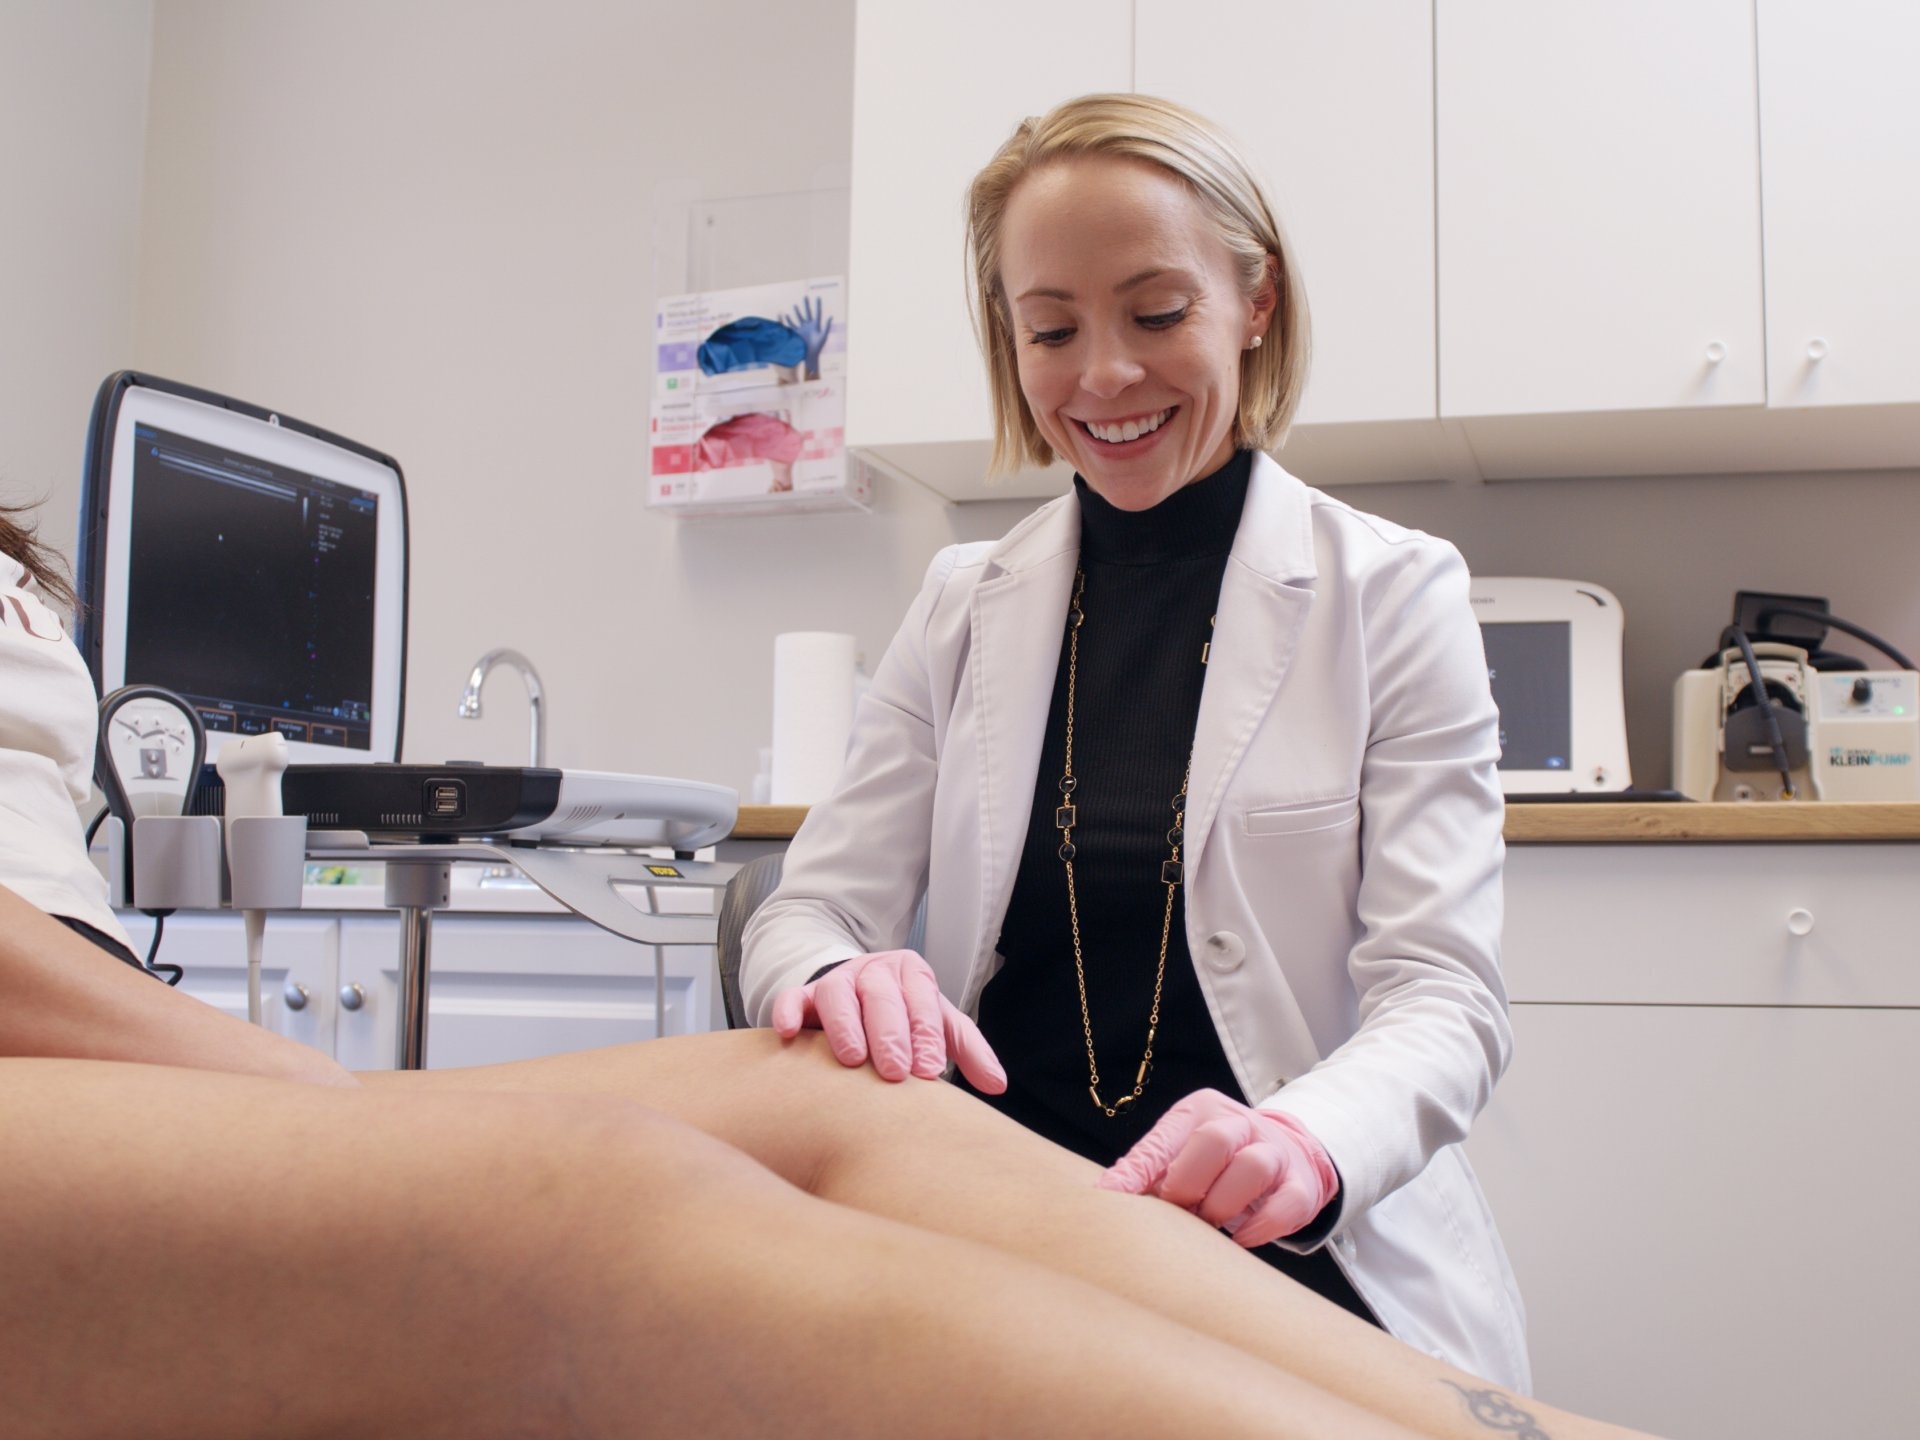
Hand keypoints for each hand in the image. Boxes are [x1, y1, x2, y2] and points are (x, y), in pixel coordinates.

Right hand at [770, 950, 1006, 1092]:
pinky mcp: (804, 995)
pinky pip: (792, 997)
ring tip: (851, 1060)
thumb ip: (967, 1050)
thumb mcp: (937, 1024)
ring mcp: (837, 982)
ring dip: (844, 1025)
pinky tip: (789, 1034)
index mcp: (912, 974)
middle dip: (890, 1033)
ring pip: (837, 995)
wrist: (858, 993)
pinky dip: (788, 1011)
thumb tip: (998, 1085)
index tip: (928, 1071)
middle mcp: (874, 973)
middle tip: (894, 1072)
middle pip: (882, 996)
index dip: (925, 1035)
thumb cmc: (905, 1015)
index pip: (922, 1000)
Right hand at [778, 295, 832, 379]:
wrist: (810, 355)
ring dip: (797, 311)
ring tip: (795, 305)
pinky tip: (786, 315)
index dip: (818, 305)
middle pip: (808, 312)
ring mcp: (803, 328)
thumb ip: (827, 326)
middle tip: (805, 297)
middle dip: (806, 305)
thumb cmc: (818, 347)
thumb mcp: (824, 336)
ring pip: (799, 317)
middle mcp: (809, 325)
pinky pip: (792, 325)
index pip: (818, 313)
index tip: (818, 297)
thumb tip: (830, 316)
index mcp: (816, 325)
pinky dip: (789, 320)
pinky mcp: (797, 333)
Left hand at [1097, 1089, 1337, 1247]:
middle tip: (1177, 1209)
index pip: (1165, 1137)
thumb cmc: (1218, 1161)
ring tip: (1207, 1225)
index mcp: (1201, 1111)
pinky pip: (1284, 1205)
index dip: (1136, 1170)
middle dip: (1187, 1183)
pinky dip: (1260, 1228)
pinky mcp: (1300, 1186)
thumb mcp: (1182, 1153)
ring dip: (1222, 1205)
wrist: (1287, 1153)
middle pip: (1213, 1140)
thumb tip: (1105, 1196)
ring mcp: (1274, 1152)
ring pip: (1252, 1167)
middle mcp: (1240, 1123)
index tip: (1110, 1199)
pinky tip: (1240, 1240)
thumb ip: (1148, 1171)